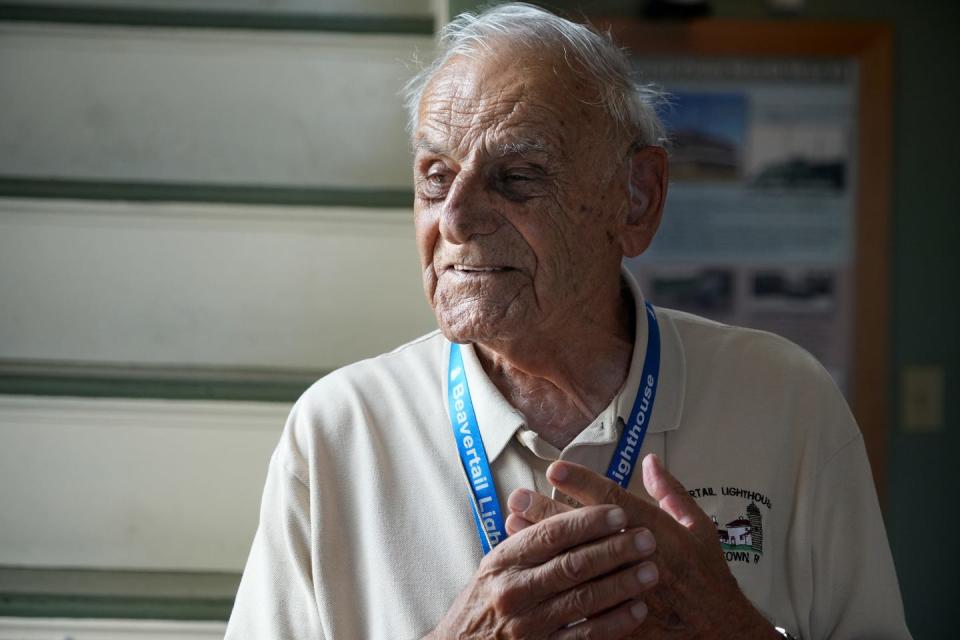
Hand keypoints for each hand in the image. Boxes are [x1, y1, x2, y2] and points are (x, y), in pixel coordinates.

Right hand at [426, 504, 658, 638]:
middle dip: (614, 549)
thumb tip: (560, 504)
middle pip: (572, 564)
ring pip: (583, 600)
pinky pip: (584, 637)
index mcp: (504, 561)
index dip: (588, 522)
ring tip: (650, 570)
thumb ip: (527, 540)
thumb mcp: (496, 565)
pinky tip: (636, 609)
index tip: (619, 512)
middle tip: (646, 538)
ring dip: (621, 584)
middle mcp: (514, 591)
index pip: (550, 534)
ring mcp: (528, 626)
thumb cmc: (486, 600)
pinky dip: (613, 623)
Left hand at [505, 454, 778, 638]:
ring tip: (512, 527)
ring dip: (541, 543)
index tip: (554, 469)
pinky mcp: (617, 613)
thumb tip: (651, 461)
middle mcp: (636, 555)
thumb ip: (672, 493)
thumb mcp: (699, 527)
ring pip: (573, 560)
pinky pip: (579, 599)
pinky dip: (551, 583)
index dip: (581, 483)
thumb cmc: (708, 575)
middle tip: (517, 497)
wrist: (718, 627)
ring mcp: (624, 586)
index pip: (612, 500)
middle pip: (583, 529)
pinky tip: (528, 572)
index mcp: (656, 530)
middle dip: (546, 511)